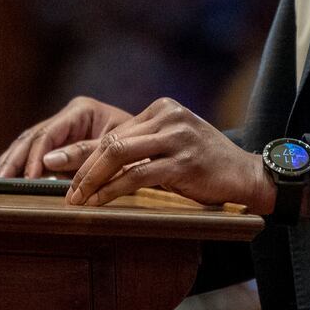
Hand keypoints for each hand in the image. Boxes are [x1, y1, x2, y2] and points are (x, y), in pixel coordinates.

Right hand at [0, 96, 132, 177]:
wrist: (153, 150)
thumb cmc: (140, 148)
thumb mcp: (116, 149)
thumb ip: (84, 153)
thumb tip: (48, 162)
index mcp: (81, 110)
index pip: (49, 133)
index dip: (35, 157)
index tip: (28, 178)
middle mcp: (67, 117)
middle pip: (31, 138)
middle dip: (13, 160)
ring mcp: (61, 130)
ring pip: (26, 145)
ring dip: (8, 163)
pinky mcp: (58, 146)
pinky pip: (31, 154)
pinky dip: (16, 167)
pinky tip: (1, 178)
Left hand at [64, 97, 275, 212]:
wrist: (247, 174)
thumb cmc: (207, 163)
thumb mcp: (174, 144)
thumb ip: (143, 145)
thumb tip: (99, 161)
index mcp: (163, 108)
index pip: (115, 131)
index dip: (86, 153)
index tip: (64, 170)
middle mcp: (169, 116)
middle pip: (112, 140)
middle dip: (82, 165)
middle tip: (62, 185)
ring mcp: (176, 137)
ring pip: (119, 155)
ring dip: (92, 179)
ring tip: (77, 198)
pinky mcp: (183, 161)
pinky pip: (137, 175)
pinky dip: (113, 190)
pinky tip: (100, 202)